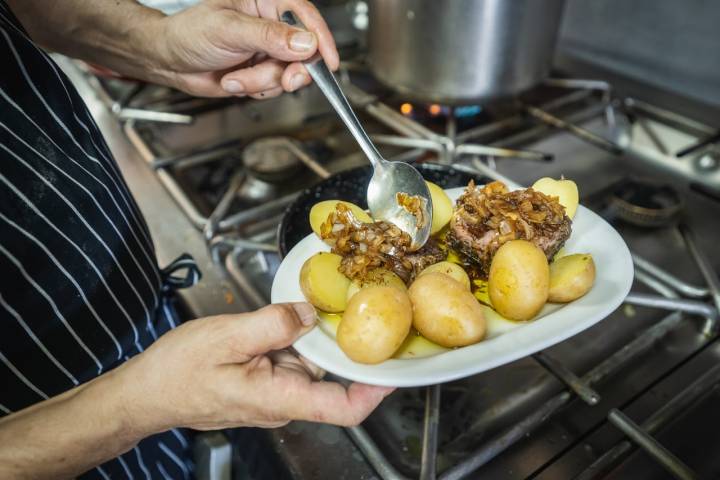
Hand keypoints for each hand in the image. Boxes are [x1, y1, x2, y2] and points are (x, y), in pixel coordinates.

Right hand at [116, 303, 392, 431]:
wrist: (147, 391)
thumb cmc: (178, 372)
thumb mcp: (226, 336)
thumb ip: (274, 324)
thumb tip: (311, 313)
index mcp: (279, 398)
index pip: (344, 408)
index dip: (377, 390)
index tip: (397, 366)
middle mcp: (285, 401)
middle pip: (333, 377)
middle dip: (348, 344)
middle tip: (364, 305)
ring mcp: (276, 392)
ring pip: (313, 364)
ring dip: (318, 337)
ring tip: (327, 303)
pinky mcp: (267, 381)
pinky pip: (293, 359)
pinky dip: (298, 338)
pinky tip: (294, 314)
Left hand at [149, 0, 338, 98]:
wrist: (169, 62)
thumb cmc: (189, 33)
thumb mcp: (230, 29)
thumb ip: (270, 36)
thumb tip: (306, 42)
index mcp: (266, 2)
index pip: (305, 17)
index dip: (321, 39)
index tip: (328, 61)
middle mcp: (271, 26)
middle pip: (303, 52)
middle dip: (289, 70)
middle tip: (284, 79)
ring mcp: (267, 51)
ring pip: (288, 74)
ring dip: (262, 82)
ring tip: (236, 76)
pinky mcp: (262, 73)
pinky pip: (275, 88)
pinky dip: (256, 90)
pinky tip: (235, 81)